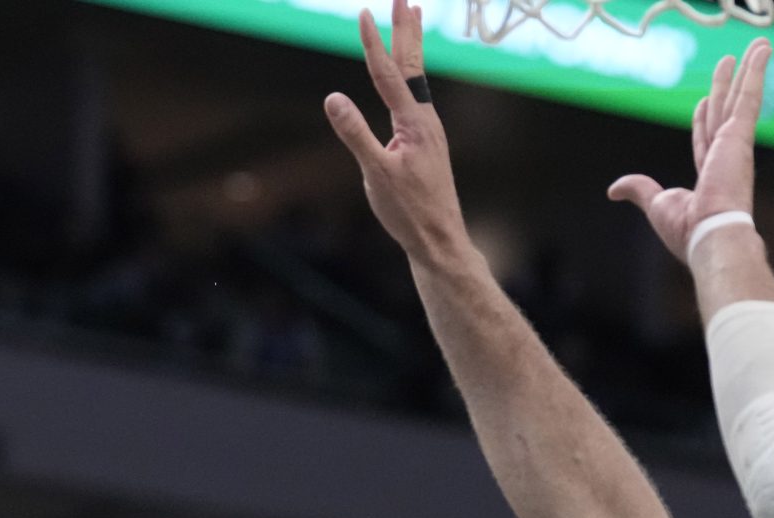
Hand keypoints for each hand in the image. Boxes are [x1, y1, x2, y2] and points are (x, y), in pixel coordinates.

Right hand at [323, 1, 472, 266]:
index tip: (363, 13)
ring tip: (412, 19)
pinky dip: (411, 74)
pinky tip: (409, 78)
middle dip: (405, 29)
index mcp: (414, 123)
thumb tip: (333, 98)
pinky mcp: (426, 142)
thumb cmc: (409, 211)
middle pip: (412, 65)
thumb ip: (355, 134)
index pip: (388, 74)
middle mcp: (425, 119)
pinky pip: (416, 97)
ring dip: (411, 45)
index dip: (374, 43)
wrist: (440, 239)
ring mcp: (428, 130)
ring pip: (416, 78)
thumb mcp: (376, 174)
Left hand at [607, 38, 770, 263]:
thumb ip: (638, 190)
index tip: (702, 100)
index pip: (705, 138)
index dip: (703, 118)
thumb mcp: (655, 204)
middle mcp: (726, 159)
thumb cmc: (687, 230)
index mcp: (710, 176)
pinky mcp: (741, 136)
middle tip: (732, 62)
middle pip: (725, 112)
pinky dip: (757, 72)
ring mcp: (736, 146)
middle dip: (728, 87)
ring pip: (742, 99)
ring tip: (759, 46)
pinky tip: (763, 52)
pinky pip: (750, 97)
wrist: (710, 236)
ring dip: (750, 71)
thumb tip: (614, 189)